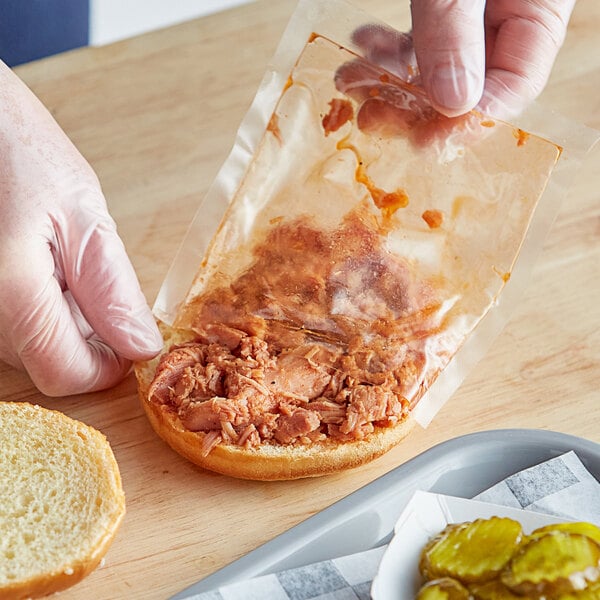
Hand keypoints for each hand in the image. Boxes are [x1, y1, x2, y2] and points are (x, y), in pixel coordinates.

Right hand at [0, 61, 162, 395]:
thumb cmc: (18, 153)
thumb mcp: (83, 215)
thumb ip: (112, 290)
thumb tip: (141, 346)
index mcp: (11, 291)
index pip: (64, 374)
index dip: (106, 367)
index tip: (132, 342)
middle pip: (45, 364)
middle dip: (88, 341)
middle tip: (101, 287)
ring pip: (27, 347)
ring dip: (64, 325)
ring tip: (68, 267)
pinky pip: (10, 324)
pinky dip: (40, 310)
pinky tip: (47, 269)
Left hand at [353, 0, 575, 118]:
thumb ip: (455, 28)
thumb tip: (454, 104)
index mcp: (540, 0)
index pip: (516, 81)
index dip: (471, 119)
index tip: (425, 142)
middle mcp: (510, 5)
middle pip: (474, 78)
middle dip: (420, 104)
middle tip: (375, 121)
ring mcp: (476, 1)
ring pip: (440, 59)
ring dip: (394, 77)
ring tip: (354, 84)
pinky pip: (423, 31)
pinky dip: (391, 44)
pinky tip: (363, 43)